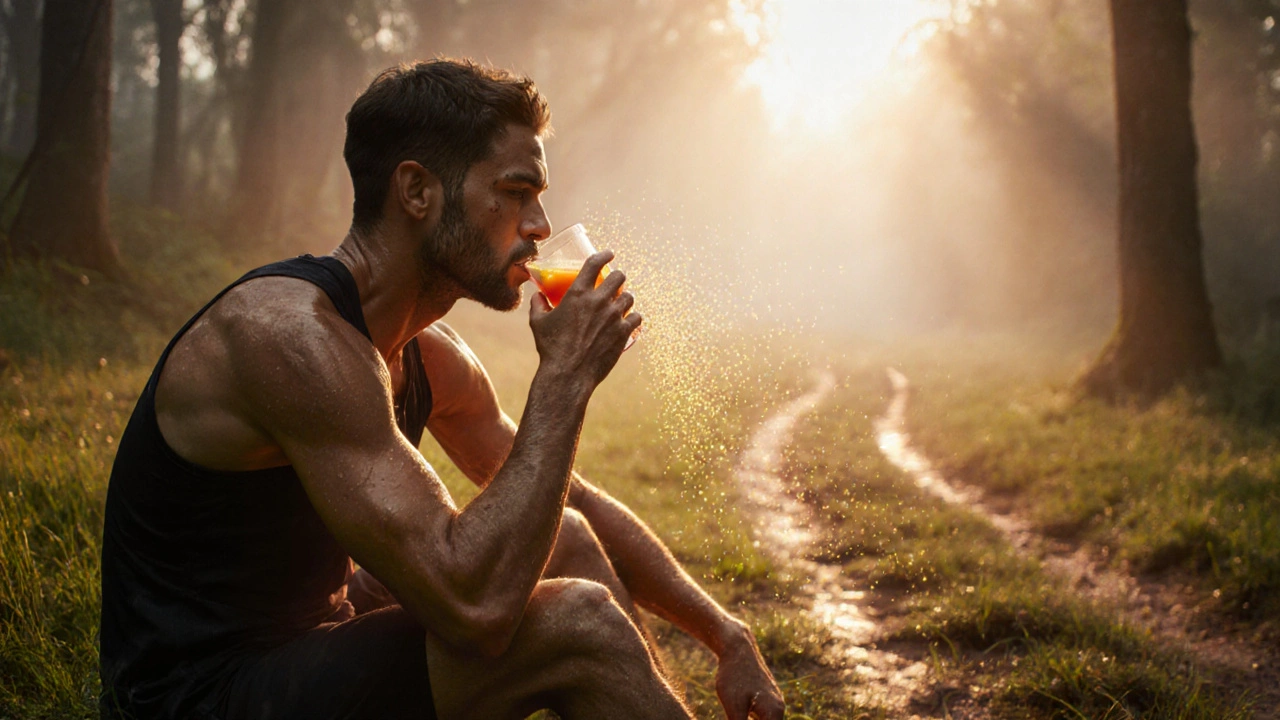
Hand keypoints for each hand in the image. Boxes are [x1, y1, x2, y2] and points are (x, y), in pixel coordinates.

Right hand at [529, 250, 641, 387]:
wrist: (568, 374)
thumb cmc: (551, 348)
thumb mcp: (538, 323)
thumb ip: (538, 305)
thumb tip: (537, 296)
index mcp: (578, 293)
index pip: (595, 263)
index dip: (604, 254)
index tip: (609, 254)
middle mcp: (598, 300)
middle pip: (619, 276)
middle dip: (618, 277)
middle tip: (615, 281)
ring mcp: (613, 316)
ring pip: (630, 296)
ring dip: (626, 297)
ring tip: (622, 302)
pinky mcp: (623, 333)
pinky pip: (637, 317)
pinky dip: (633, 317)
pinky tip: (631, 319)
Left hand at [715, 626, 784, 719]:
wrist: (736, 647)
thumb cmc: (733, 676)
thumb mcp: (733, 707)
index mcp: (774, 713)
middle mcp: (778, 709)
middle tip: (736, 718)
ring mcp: (773, 703)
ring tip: (736, 715)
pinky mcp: (765, 699)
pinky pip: (761, 718)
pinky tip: (738, 717)